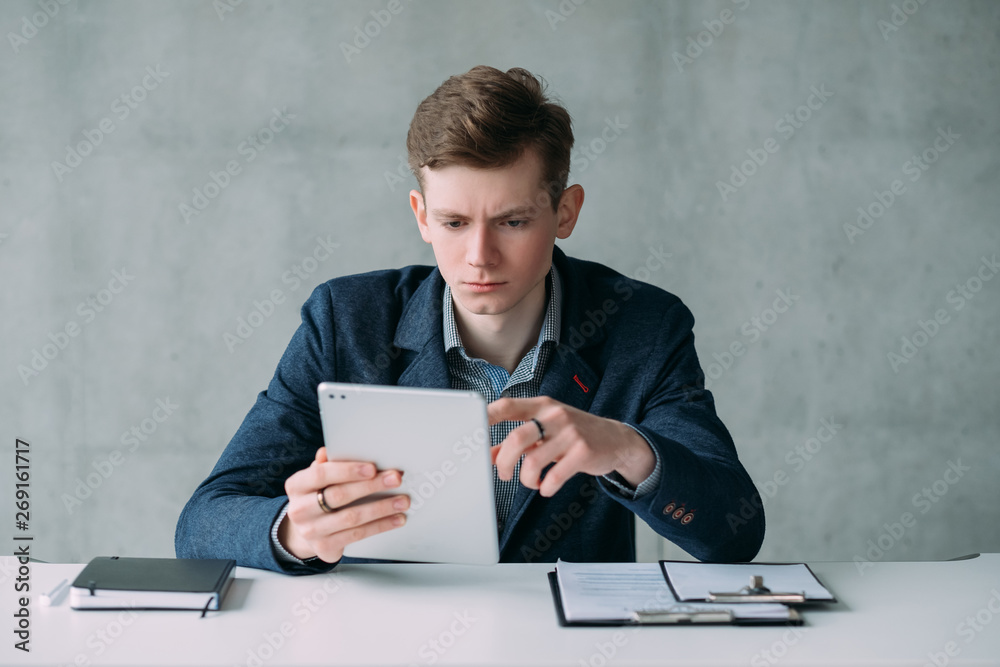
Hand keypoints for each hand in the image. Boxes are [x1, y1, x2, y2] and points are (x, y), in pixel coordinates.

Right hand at [278, 447, 408, 562]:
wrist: (306, 531)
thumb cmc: (318, 495)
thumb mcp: (318, 478)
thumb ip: (328, 464)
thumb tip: (330, 450)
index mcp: (296, 485)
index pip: (321, 474)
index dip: (347, 470)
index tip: (372, 467)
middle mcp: (299, 510)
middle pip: (339, 496)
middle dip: (371, 486)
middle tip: (396, 478)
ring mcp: (311, 531)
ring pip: (351, 518)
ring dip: (381, 508)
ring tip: (402, 501)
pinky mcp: (325, 548)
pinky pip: (357, 535)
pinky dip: (380, 526)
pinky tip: (396, 519)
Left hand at [488, 396, 654, 497]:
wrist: (617, 439)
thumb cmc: (574, 434)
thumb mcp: (546, 432)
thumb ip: (519, 441)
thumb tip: (490, 456)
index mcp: (542, 406)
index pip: (507, 406)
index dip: (486, 417)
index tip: (472, 432)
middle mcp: (554, 415)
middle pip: (515, 439)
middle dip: (504, 462)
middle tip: (504, 473)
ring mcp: (570, 433)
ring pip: (533, 461)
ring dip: (525, 479)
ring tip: (531, 481)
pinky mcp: (583, 452)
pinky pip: (554, 477)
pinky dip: (545, 488)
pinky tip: (546, 486)